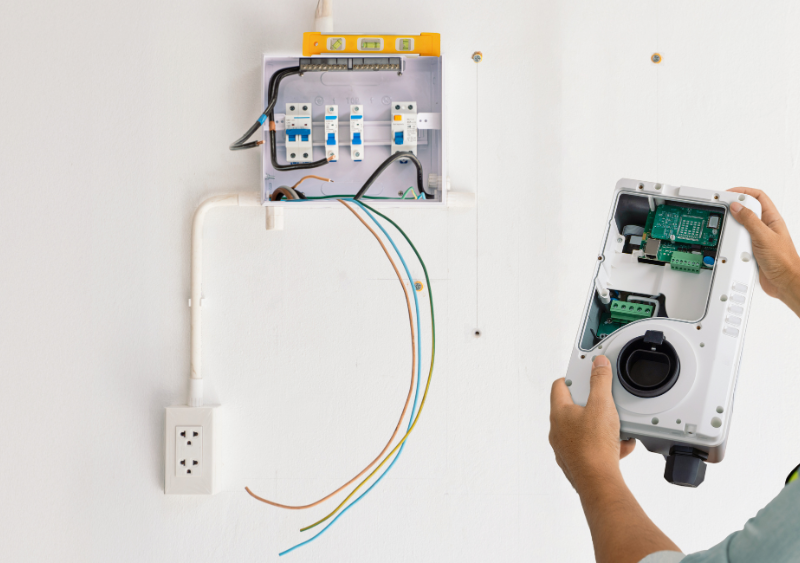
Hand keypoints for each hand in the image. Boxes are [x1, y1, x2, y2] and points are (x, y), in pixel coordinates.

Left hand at [549, 356, 634, 492]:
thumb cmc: (594, 446)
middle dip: (594, 406)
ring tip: (617, 429)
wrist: (598, 482)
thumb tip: (598, 364)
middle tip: (607, 405)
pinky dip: (607, 445)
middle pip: (574, 408)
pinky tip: (621, 446)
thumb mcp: (602, 405)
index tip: (586, 376)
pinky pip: (592, 447)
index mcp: (559, 413)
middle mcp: (558, 430)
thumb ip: (601, 381)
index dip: (574, 378)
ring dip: (603, 427)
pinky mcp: (576, 462)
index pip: (560, 385)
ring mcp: (566, 447)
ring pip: (585, 429)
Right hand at [729, 188, 799, 307]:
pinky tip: (731, 245)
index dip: (743, 192)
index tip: (729, 194)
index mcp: (772, 219)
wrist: (784, 282)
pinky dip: (732, 243)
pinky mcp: (751, 251)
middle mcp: (764, 228)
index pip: (758, 197)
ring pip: (740, 227)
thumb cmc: (783, 261)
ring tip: (728, 228)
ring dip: (733, 229)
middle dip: (734, 209)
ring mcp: (757, 239)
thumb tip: (737, 206)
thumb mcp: (763, 236)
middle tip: (723, 209)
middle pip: (746, 211)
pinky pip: (737, 242)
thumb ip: (749, 220)